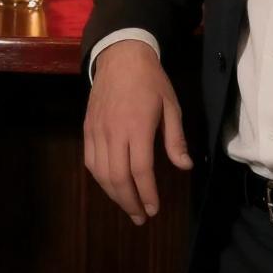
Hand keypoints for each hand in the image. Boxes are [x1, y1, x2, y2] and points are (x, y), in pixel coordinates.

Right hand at [83, 40, 192, 224]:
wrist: (120, 55)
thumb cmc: (150, 80)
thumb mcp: (171, 105)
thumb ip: (175, 138)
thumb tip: (184, 166)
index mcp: (137, 126)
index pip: (140, 170)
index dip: (147, 194)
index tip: (154, 209)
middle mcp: (114, 131)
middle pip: (117, 177)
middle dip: (129, 202)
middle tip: (141, 217)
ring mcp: (97, 129)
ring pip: (100, 172)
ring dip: (114, 194)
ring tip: (127, 206)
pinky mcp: (88, 127)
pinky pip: (90, 160)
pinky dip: (99, 178)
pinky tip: (110, 185)